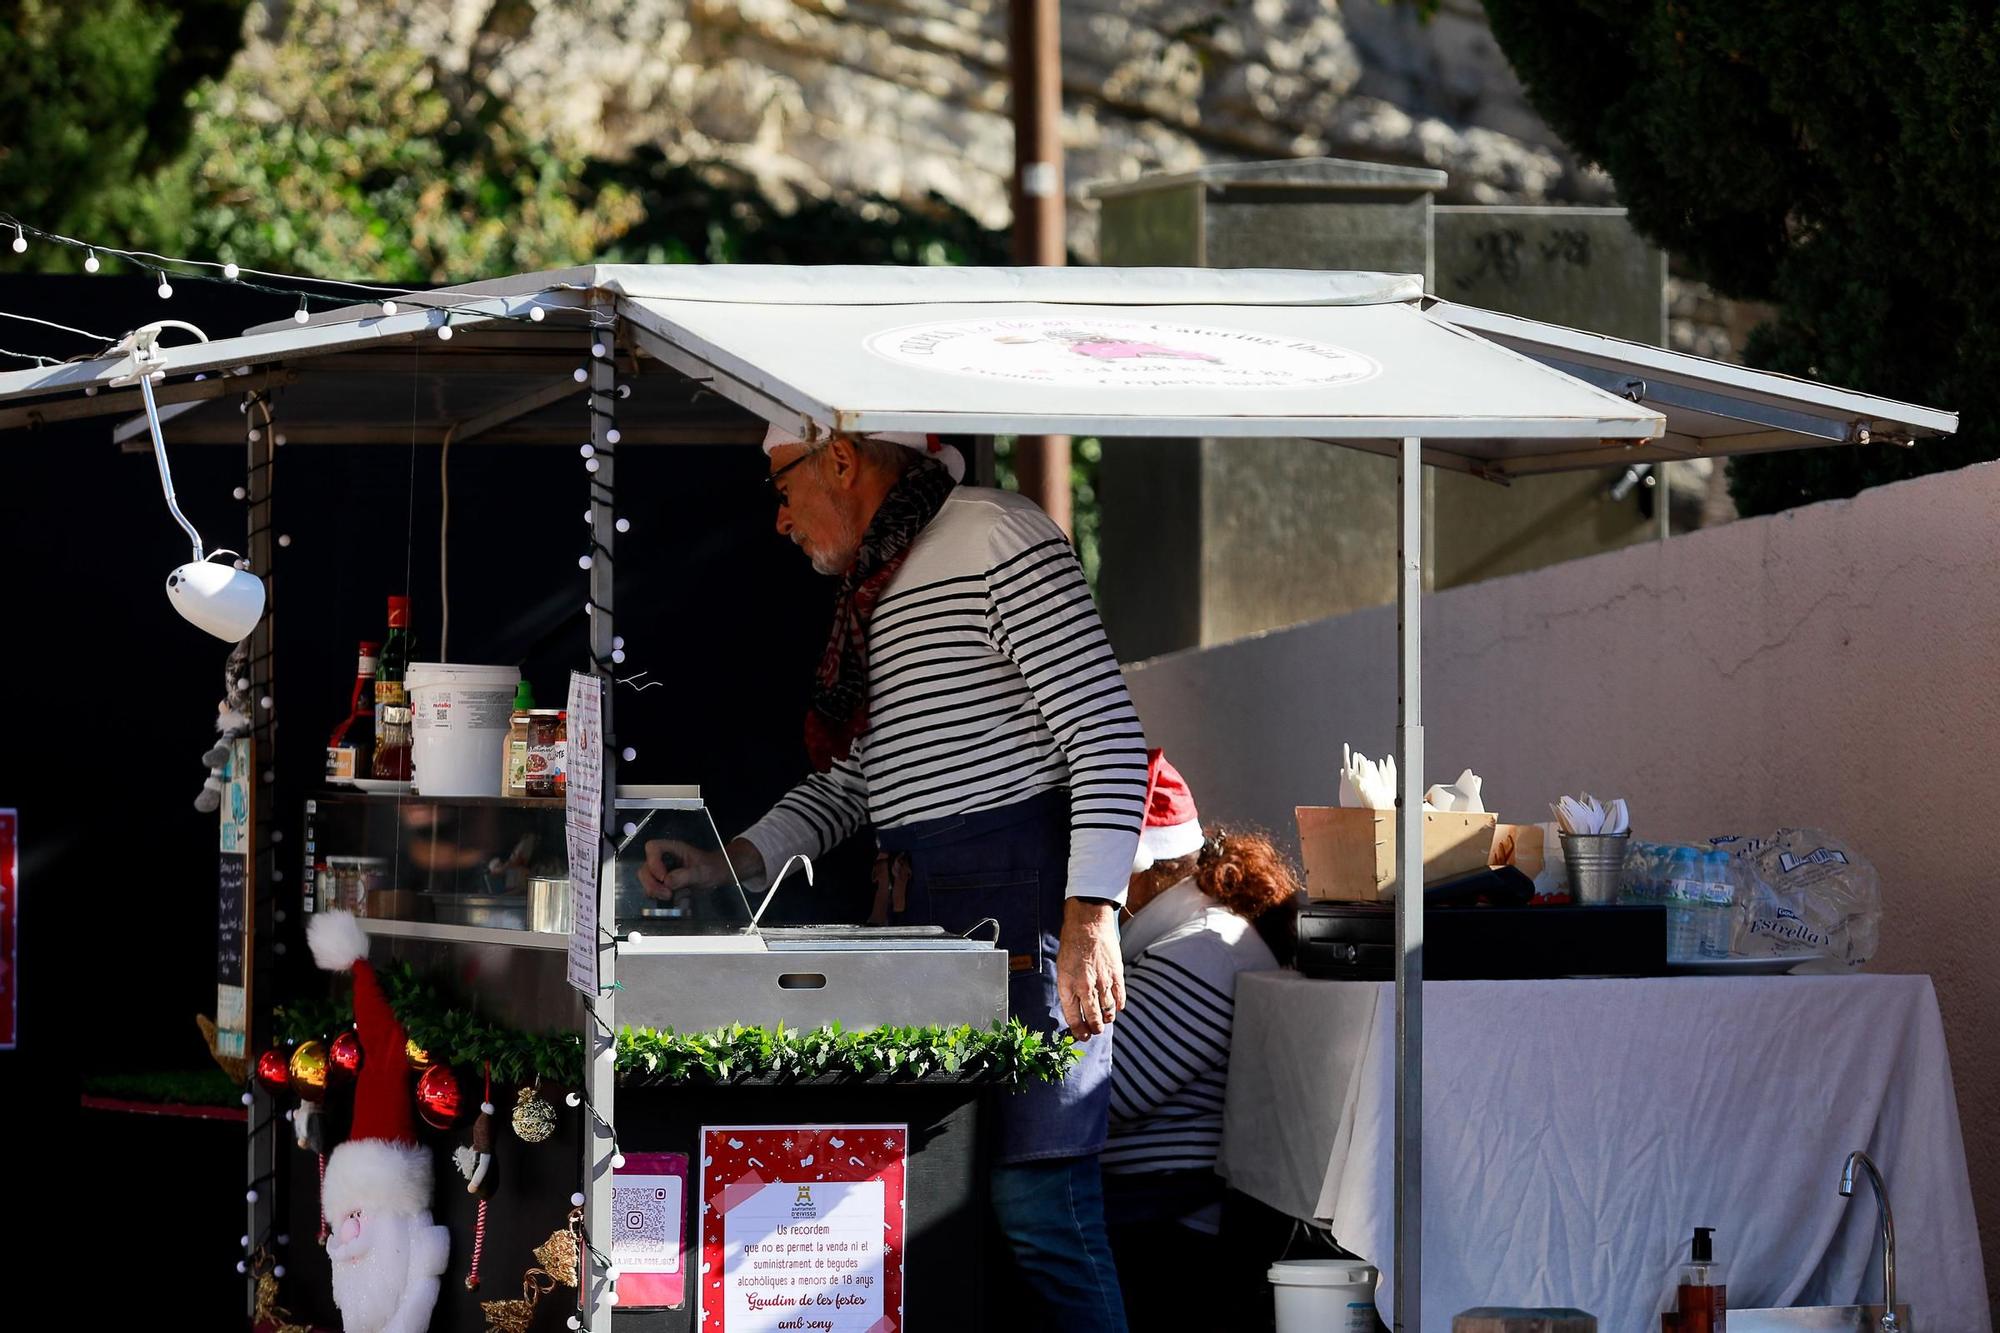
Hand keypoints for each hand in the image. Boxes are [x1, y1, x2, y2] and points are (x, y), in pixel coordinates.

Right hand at [640, 838, 746, 897]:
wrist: (716, 876)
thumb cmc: (710, 867)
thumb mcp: (702, 871)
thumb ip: (686, 875)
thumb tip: (668, 882)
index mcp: (673, 849)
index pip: (653, 848)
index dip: (653, 862)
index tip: (663, 877)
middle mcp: (664, 859)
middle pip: (645, 867)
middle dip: (652, 883)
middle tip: (667, 894)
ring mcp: (661, 871)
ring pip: (646, 880)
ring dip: (654, 891)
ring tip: (669, 897)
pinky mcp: (662, 884)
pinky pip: (652, 890)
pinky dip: (658, 897)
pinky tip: (671, 899)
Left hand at [1056, 898, 1124, 1038]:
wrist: (1088, 923)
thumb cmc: (1072, 943)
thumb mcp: (1062, 967)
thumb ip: (1069, 988)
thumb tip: (1076, 1006)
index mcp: (1068, 985)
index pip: (1073, 1017)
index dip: (1078, 1030)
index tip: (1082, 1036)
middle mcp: (1084, 987)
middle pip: (1093, 1018)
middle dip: (1094, 1029)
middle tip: (1095, 1032)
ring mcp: (1102, 982)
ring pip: (1107, 1011)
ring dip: (1107, 1019)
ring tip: (1106, 1020)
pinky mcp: (1116, 974)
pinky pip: (1119, 997)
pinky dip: (1118, 1006)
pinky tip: (1116, 1008)